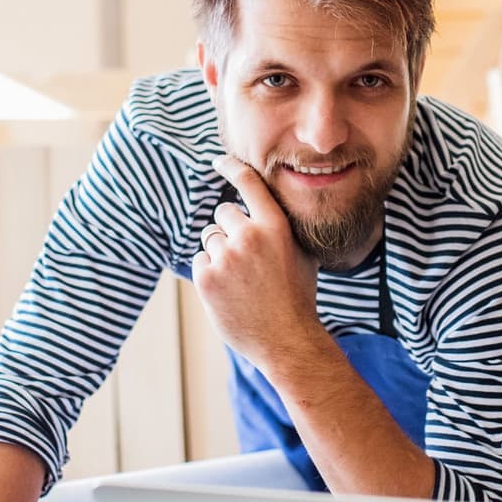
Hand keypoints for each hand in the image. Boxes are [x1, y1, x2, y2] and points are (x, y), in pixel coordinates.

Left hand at [192, 155, 326, 367]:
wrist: (287, 340)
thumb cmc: (298, 297)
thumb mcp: (301, 253)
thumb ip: (280, 226)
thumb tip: (263, 205)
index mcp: (275, 226)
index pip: (248, 183)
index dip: (231, 167)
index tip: (219, 161)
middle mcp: (248, 236)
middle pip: (224, 213)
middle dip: (230, 230)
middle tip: (246, 259)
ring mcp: (225, 257)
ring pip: (210, 238)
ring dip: (220, 253)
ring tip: (241, 280)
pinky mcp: (206, 278)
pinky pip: (200, 261)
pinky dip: (210, 273)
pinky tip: (230, 291)